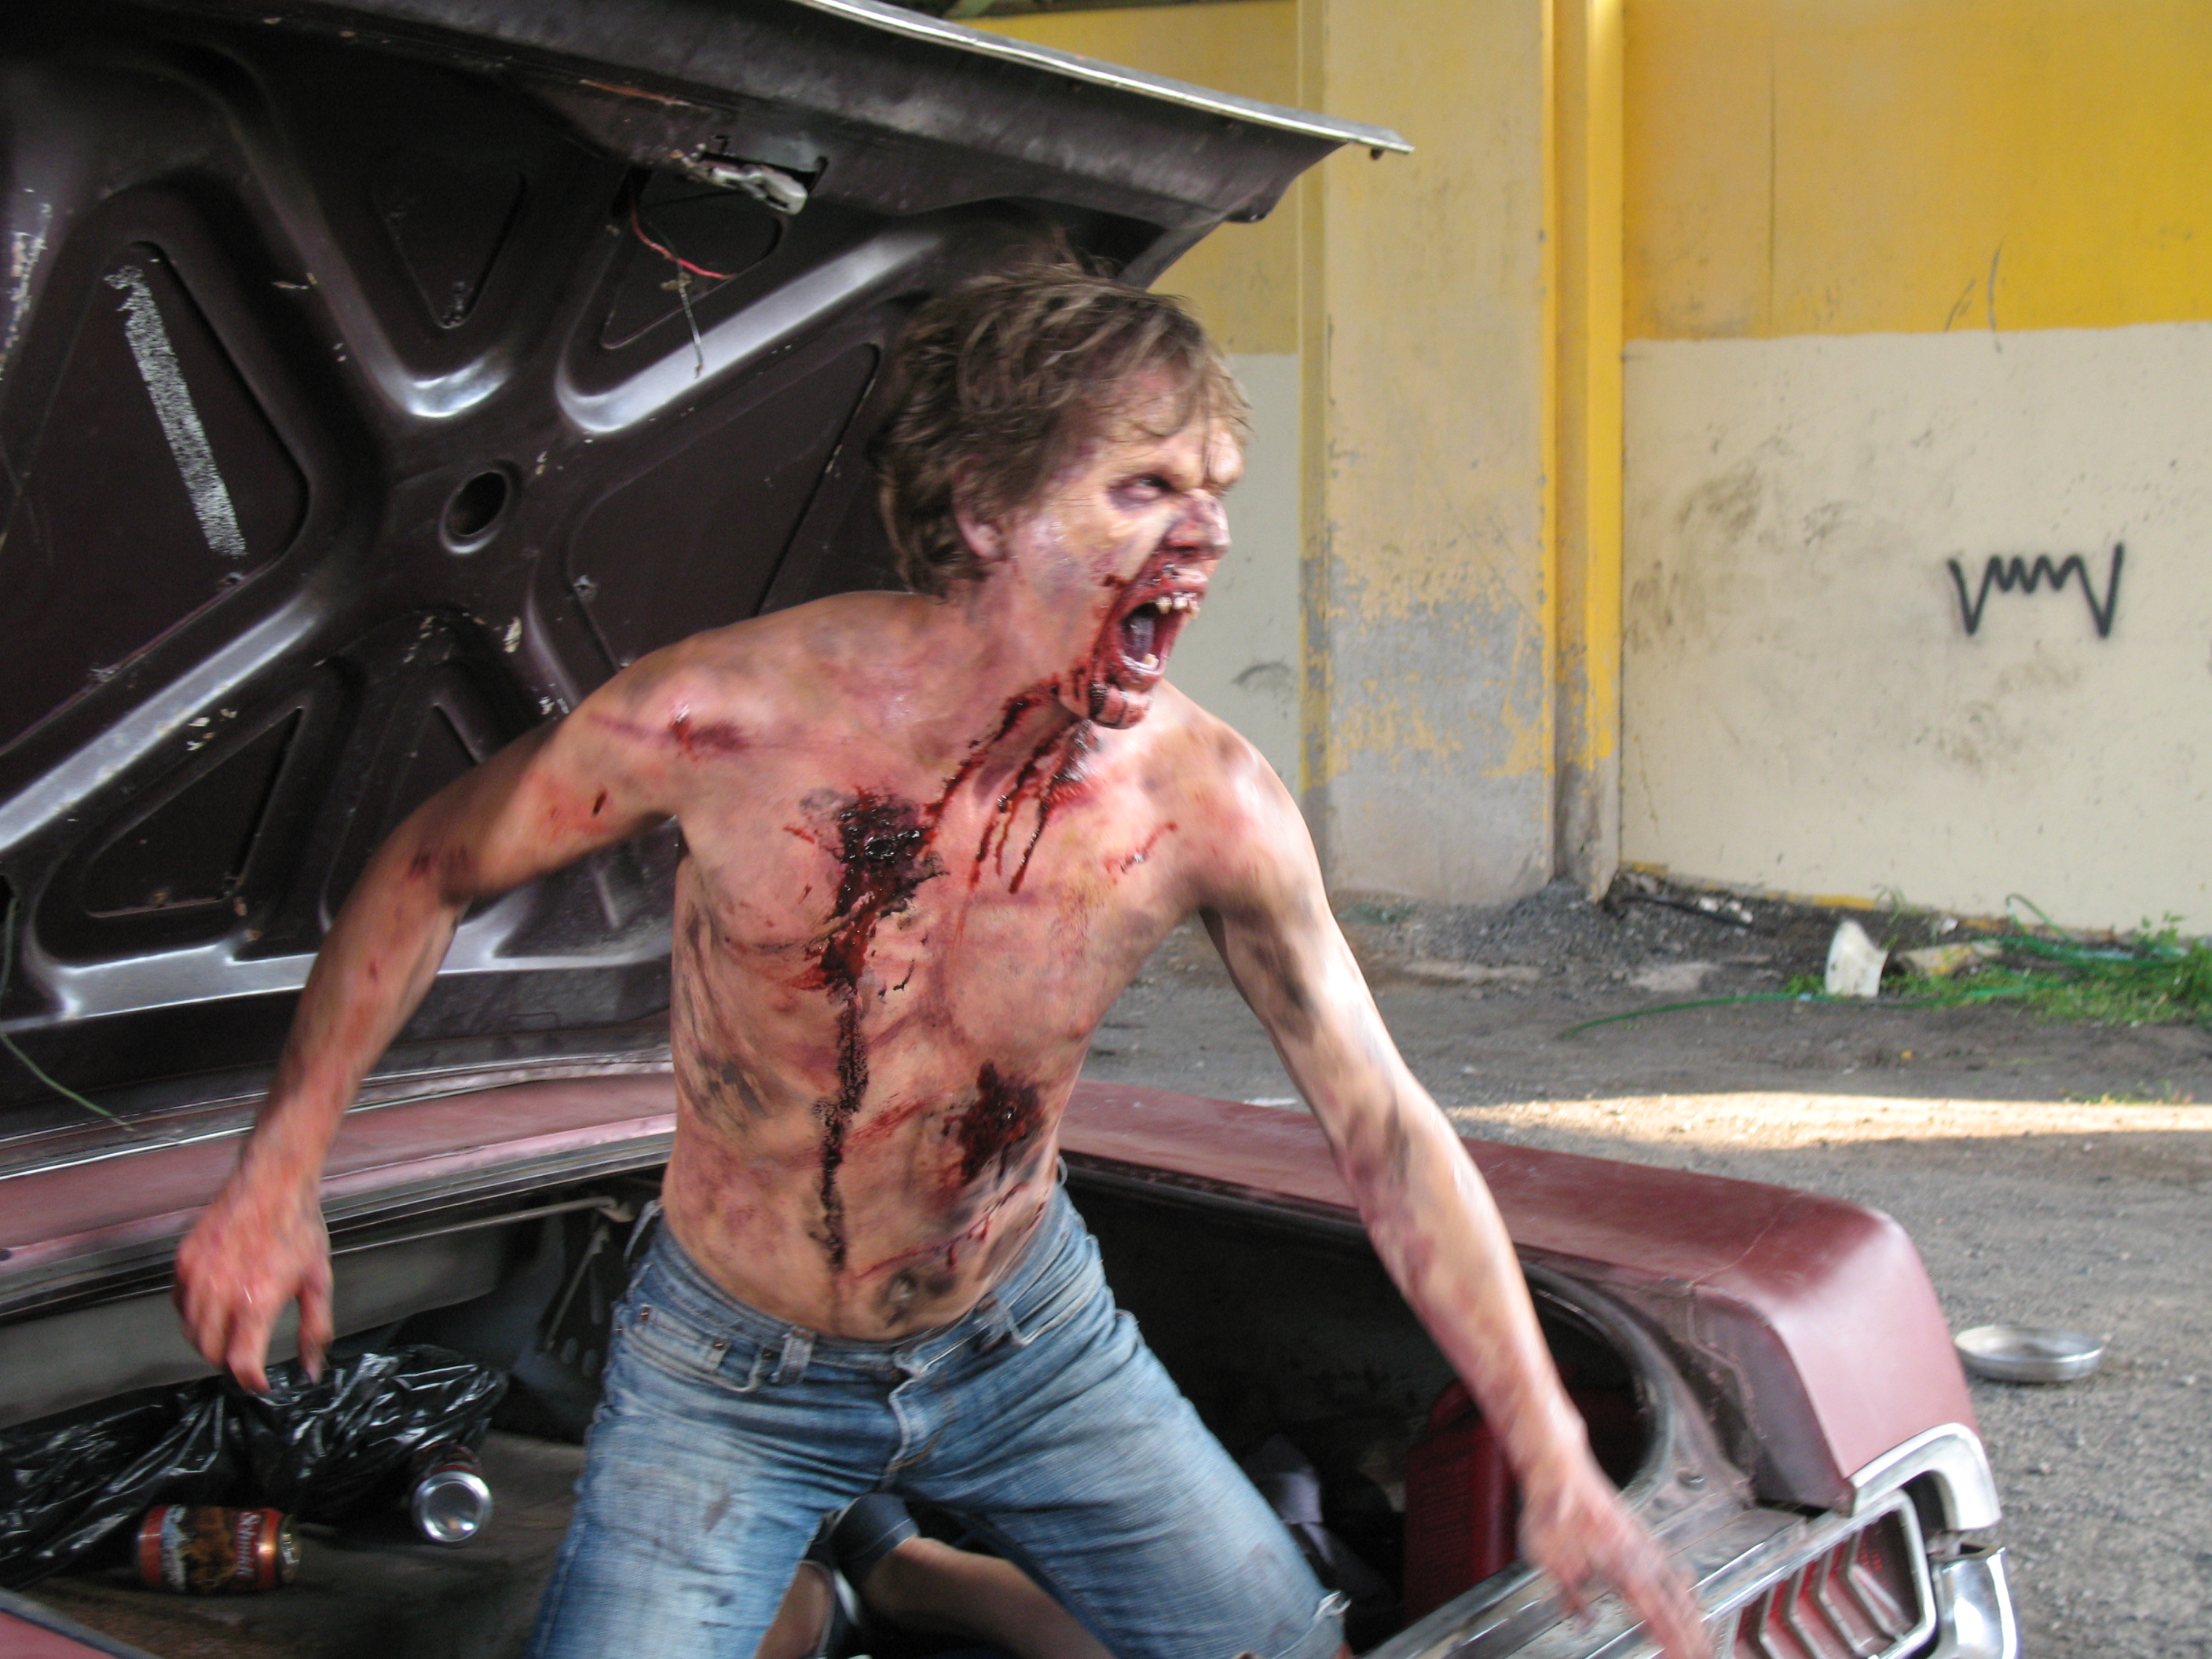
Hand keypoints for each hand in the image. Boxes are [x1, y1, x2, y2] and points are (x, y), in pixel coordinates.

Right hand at [173, 1169, 332, 1392]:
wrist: (273, 1182)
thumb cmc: (299, 1229)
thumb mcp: (318, 1280)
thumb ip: (315, 1329)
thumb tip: (311, 1370)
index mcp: (258, 1300)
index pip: (239, 1362)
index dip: (250, 1381)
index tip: (260, 1383)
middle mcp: (222, 1292)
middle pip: (211, 1352)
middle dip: (229, 1361)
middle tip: (247, 1354)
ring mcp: (197, 1276)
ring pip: (191, 1332)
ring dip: (210, 1341)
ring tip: (232, 1332)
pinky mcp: (184, 1261)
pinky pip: (179, 1305)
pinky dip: (193, 1315)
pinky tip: (214, 1307)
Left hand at [1518, 1453, 1710, 1658]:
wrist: (1558, 1465)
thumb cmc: (1551, 1506)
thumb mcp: (1547, 1557)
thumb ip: (1569, 1593)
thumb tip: (1583, 1619)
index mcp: (1620, 1563)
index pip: (1653, 1611)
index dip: (1670, 1637)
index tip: (1683, 1656)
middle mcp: (1637, 1553)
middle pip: (1673, 1602)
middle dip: (1690, 1632)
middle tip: (1703, 1654)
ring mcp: (1640, 1540)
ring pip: (1674, 1582)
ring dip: (1691, 1611)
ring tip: (1703, 1633)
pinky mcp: (1634, 1529)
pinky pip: (1665, 1560)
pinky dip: (1680, 1579)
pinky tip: (1686, 1583)